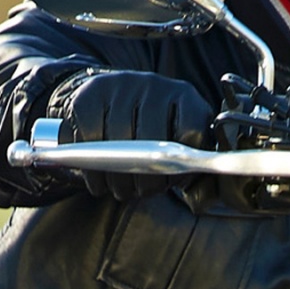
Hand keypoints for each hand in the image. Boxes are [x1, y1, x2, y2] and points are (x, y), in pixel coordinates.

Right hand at [52, 71, 213, 197]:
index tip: (172, 181)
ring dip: (119, 176)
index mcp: (185, 98)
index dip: (182, 165)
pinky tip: (100, 181)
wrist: (111, 105)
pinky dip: (93, 167)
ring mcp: (121, 86)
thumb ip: (195, 178)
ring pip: (119, 138)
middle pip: (152, 137)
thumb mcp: (179, 152)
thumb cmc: (153, 139)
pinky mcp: (90, 95)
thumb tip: (200, 204)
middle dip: (147, 177)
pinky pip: (90, 136)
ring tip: (121, 190)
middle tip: (142, 193)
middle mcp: (154, 85)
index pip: (192, 131)